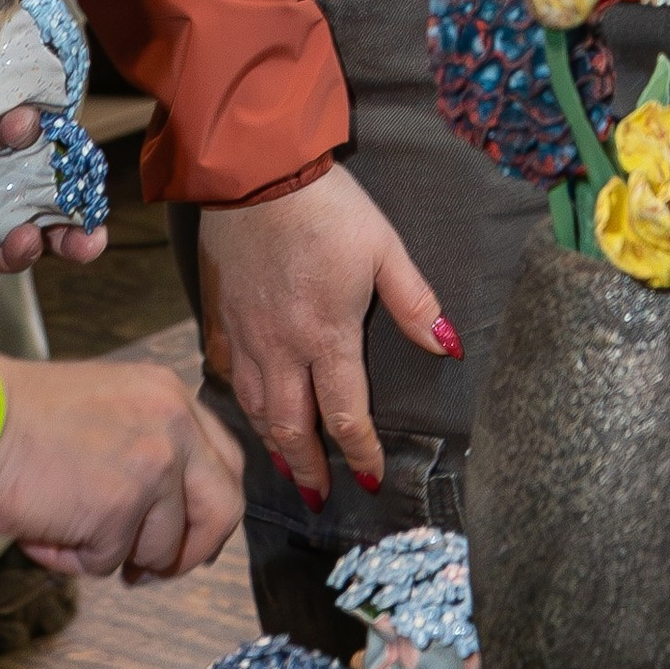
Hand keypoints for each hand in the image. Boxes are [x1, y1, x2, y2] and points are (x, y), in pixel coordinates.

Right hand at [0, 353, 241, 582]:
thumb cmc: (16, 415)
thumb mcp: (106, 405)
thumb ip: (144, 443)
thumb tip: (165, 513)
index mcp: (168, 395)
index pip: (226, 462)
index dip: (209, 509)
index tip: (189, 535)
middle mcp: (173, 426)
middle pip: (223, 509)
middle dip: (189, 552)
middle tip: (149, 570)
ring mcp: (152, 468)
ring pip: (159, 547)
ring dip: (110, 552)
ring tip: (61, 525)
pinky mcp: (120, 509)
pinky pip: (108, 563)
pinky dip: (73, 559)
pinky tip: (43, 529)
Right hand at [197, 163, 454, 506]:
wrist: (257, 171)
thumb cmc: (328, 207)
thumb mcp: (385, 249)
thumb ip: (415, 305)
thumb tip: (450, 348)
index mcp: (327, 338)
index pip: (346, 415)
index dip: (362, 452)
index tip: (373, 478)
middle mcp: (282, 348)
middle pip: (292, 427)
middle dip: (308, 468)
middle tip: (317, 497)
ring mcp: (246, 332)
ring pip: (255, 407)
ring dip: (272, 443)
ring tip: (284, 466)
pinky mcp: (220, 311)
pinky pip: (226, 368)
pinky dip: (237, 396)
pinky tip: (245, 405)